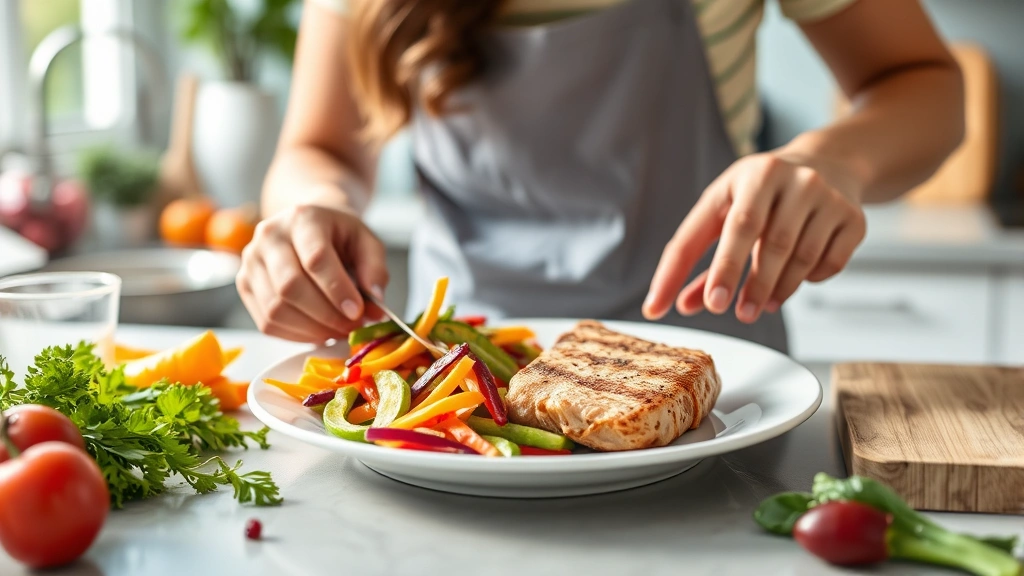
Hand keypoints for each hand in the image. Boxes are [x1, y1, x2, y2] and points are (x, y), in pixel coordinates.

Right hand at [237, 204, 388, 342]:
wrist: (308, 226)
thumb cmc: (339, 235)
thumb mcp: (367, 241)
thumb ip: (375, 271)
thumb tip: (376, 307)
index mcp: (303, 218)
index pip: (316, 259)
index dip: (337, 290)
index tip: (357, 312)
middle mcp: (269, 236)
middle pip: (290, 287)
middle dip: (325, 315)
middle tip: (351, 327)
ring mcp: (251, 261)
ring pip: (276, 309)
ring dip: (311, 329)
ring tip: (337, 330)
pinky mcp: (244, 284)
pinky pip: (266, 322)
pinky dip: (295, 335)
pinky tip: (318, 331)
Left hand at [643, 153, 866, 323]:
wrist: (827, 163)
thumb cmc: (760, 193)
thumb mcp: (724, 208)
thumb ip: (699, 254)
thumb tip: (680, 305)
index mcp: (753, 175)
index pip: (731, 227)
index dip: (718, 268)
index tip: (707, 305)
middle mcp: (793, 180)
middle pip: (770, 242)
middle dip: (750, 283)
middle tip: (736, 314)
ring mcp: (828, 197)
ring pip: (801, 257)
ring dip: (777, 290)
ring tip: (757, 307)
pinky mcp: (853, 217)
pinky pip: (830, 263)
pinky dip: (808, 280)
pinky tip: (794, 281)